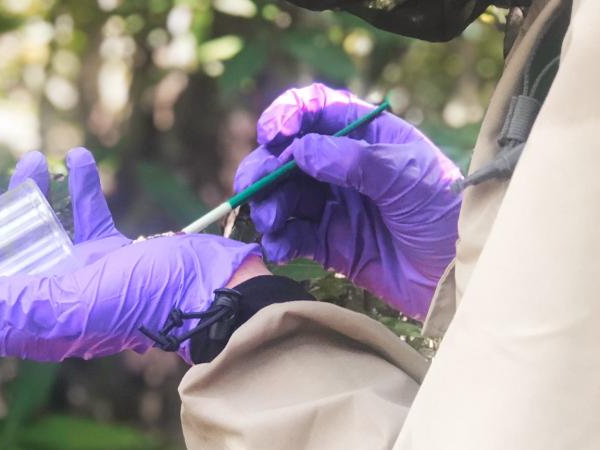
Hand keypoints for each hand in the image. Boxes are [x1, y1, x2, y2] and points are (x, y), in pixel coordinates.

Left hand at [0, 149, 259, 362]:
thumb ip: (16, 304)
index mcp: (43, 323)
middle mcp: (58, 300)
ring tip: (35, 160)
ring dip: (34, 196)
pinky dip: (82, 187)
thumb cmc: (149, 298)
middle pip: (6, 262)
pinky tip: (80, 157)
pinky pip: (87, 216)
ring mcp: (86, 274)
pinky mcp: (113, 251)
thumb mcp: (76, 301)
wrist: (215, 285)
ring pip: (44, 233)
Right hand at [234, 84, 461, 318]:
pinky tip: (280, 246)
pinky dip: (279, 239)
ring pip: (283, 195)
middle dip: (265, 167)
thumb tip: (299, 151)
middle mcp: (343, 166)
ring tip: (271, 221)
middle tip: (254, 185)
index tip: (274, 134)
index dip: (289, 115)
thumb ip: (352, 161)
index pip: (317, 110)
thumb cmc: (445, 212)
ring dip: (268, 204)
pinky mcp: (329, 243)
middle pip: (288, 155)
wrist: (460, 275)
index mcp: (366, 135)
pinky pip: (292, 235)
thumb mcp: (406, 176)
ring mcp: (334, 205)